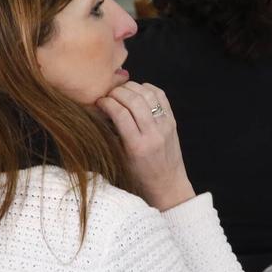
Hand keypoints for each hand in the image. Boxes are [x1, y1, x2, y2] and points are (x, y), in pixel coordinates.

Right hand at [96, 82, 195, 211]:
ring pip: (147, 94)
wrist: (168, 184)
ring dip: (131, 87)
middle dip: (117, 92)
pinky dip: (147, 88)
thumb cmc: (140, 176)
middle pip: (133, 100)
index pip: (119, 113)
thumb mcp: (121, 159)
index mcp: (137, 146)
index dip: (106, 102)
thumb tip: (102, 111)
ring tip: (121, 92)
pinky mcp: (172, 120)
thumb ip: (113, 134)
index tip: (99, 102)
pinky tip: (137, 92)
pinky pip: (160, 95)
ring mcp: (165, 125)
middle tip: (108, 95)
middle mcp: (153, 133)